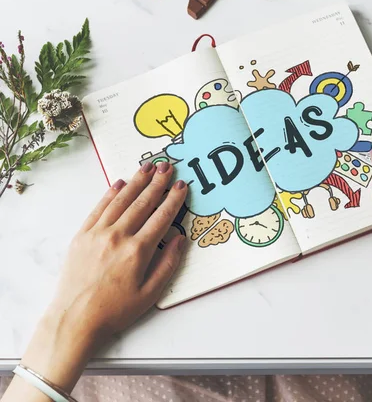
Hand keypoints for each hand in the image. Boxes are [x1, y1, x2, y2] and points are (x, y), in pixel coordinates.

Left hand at [4, 162, 187, 398]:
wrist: (73, 320)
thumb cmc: (115, 311)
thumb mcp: (150, 294)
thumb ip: (168, 264)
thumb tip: (180, 239)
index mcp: (138, 251)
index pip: (161, 217)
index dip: (173, 199)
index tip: (181, 185)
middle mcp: (118, 236)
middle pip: (142, 203)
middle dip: (157, 182)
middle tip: (167, 166)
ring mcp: (97, 234)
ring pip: (121, 200)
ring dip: (136, 181)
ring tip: (148, 166)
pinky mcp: (82, 236)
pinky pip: (99, 208)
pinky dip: (110, 194)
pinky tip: (120, 183)